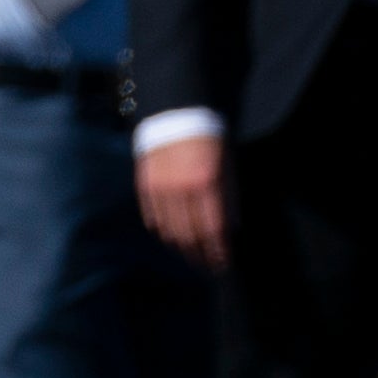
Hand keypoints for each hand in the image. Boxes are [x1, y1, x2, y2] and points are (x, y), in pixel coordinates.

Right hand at [139, 129, 227, 270]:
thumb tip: (232, 230)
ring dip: (181, 248)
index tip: (223, 262)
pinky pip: (152, 217)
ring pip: (169, 230)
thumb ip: (230, 198)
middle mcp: (181, 187)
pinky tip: (171, 237)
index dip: (218, 250)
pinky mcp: (145, 183)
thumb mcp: (228, 165)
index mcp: (207, 182)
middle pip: (190, 235)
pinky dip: (162, 231)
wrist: (177, 112)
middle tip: (207, 266)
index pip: (213, 229)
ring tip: (190, 256)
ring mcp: (160, 186)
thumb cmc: (210, 139)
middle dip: (200, 255)